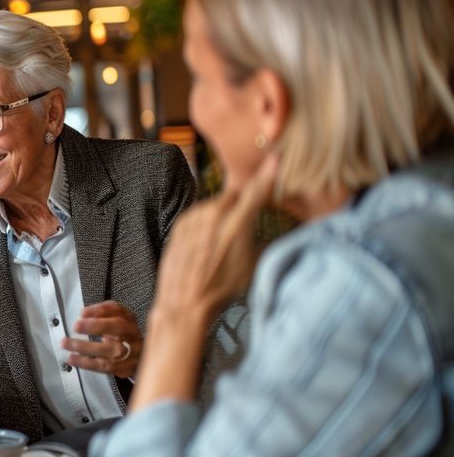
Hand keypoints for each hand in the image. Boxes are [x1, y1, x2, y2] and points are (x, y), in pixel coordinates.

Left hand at [62, 301, 142, 377]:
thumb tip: (84, 315)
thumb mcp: (115, 323)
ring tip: (66, 343)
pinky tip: (73, 358)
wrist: (141, 360)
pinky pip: (104, 365)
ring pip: (110, 349)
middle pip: (118, 326)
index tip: (82, 313)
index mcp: (129, 320)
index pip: (118, 310)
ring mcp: (132, 352)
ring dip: (85, 346)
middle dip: (96, 325)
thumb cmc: (122, 338)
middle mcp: (133, 334)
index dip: (100, 310)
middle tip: (76, 326)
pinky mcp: (125, 368)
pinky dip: (86, 362)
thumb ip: (101, 316)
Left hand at [153, 156, 279, 327]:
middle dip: (244, 200)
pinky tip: (209, 242)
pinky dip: (207, 222)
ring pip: (216, 205)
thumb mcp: (255, 265)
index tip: (276, 156)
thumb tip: (275, 233)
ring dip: (224, 213)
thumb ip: (265, 240)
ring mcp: (194, 217)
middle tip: (249, 213)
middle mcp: (214, 214)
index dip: (269, 173)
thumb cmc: (224, 287)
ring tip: (225, 238)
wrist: (185, 301)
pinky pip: (200, 215)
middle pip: (235, 195)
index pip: (258, 189)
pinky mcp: (180, 224)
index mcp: (238, 222)